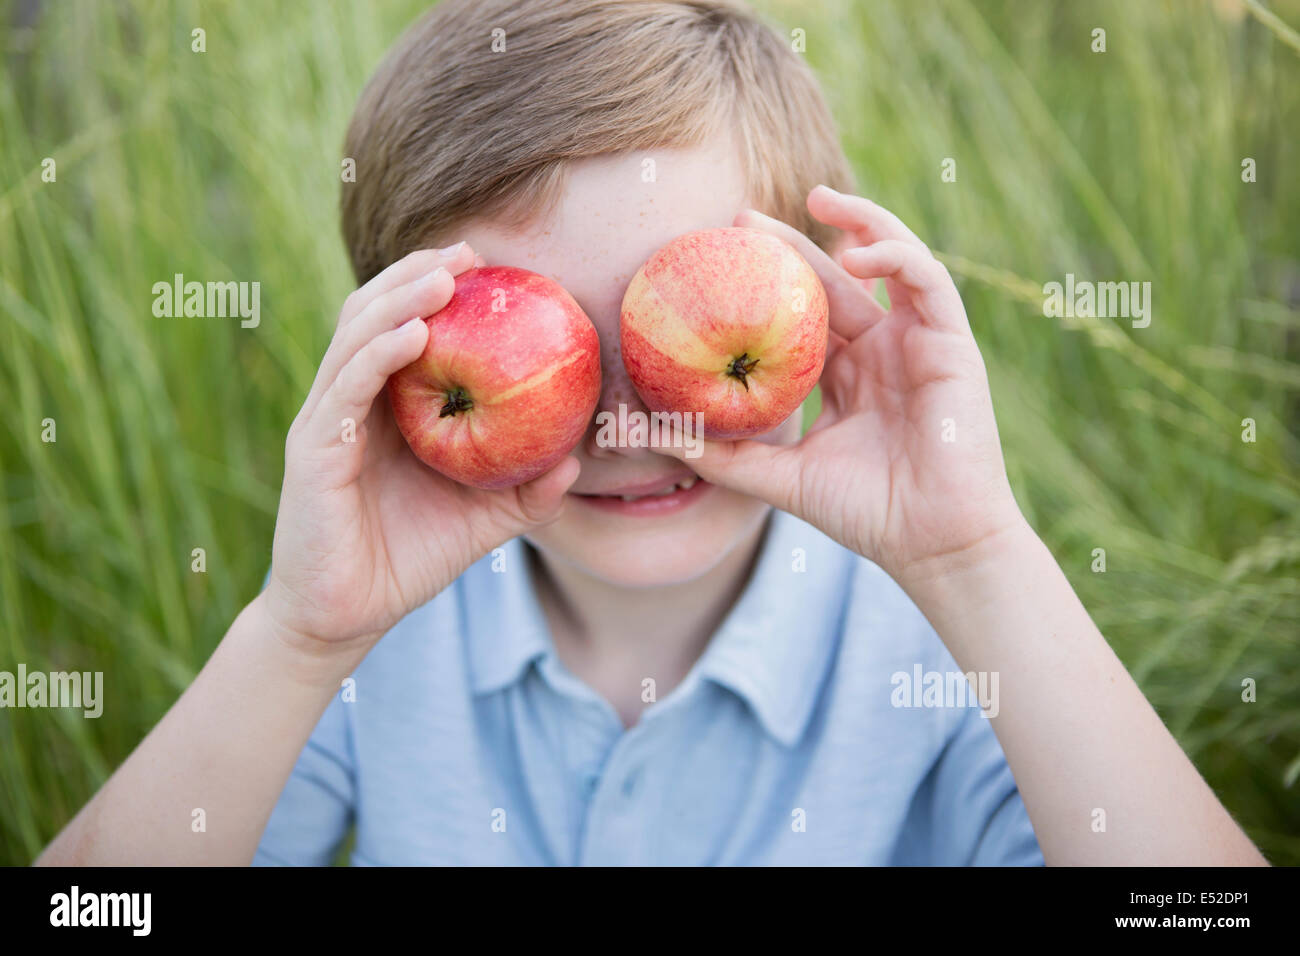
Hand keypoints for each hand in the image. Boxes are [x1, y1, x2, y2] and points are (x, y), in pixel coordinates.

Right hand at [263, 244, 579, 652]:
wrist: (346, 616)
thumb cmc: (409, 559)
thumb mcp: (483, 520)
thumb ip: (528, 490)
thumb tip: (581, 458)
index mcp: (386, 408)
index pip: (406, 327)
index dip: (438, 289)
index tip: (491, 264)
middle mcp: (352, 402)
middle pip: (375, 314)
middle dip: (418, 274)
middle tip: (470, 251)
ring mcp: (327, 420)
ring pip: (356, 337)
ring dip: (400, 299)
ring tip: (445, 275)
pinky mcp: (314, 450)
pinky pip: (346, 388)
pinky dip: (378, 353)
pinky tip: (416, 334)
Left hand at [654, 186, 1024, 581]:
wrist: (932, 543)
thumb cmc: (863, 513)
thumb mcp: (778, 476)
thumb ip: (718, 452)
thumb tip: (644, 433)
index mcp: (846, 375)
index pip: (802, 314)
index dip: (765, 283)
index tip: (717, 258)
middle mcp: (881, 350)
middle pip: (834, 280)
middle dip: (791, 242)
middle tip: (740, 217)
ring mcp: (918, 342)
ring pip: (890, 260)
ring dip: (858, 221)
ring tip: (815, 198)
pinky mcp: (952, 342)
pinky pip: (926, 280)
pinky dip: (894, 255)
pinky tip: (855, 252)